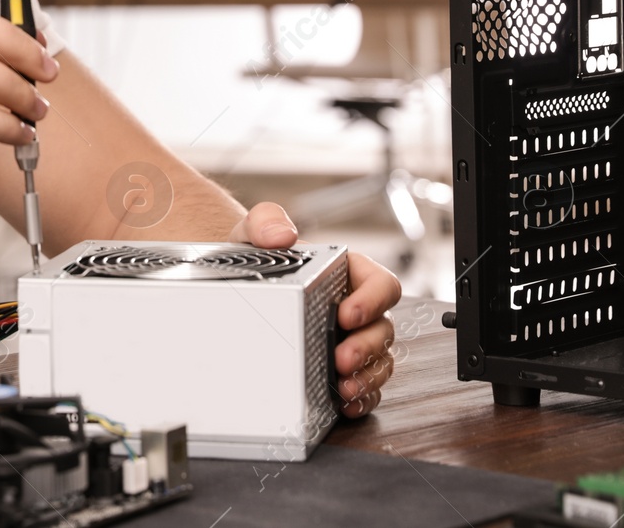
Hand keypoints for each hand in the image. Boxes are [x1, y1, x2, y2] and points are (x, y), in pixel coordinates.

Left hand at [227, 202, 402, 418]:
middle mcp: (358, 306)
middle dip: (367, 347)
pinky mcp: (343, 366)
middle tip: (342, 359)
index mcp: (349, 272)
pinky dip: (361, 396)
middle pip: (384, 328)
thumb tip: (283, 233)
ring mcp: (353, 338)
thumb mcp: (255, 233)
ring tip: (344, 387)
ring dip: (367, 376)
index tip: (347, 315)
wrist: (239, 288)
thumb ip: (266, 221)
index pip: (382, 284)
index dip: (372, 301)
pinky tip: (345, 403)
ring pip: (380, 360)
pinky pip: (366, 384)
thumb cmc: (257, 259)